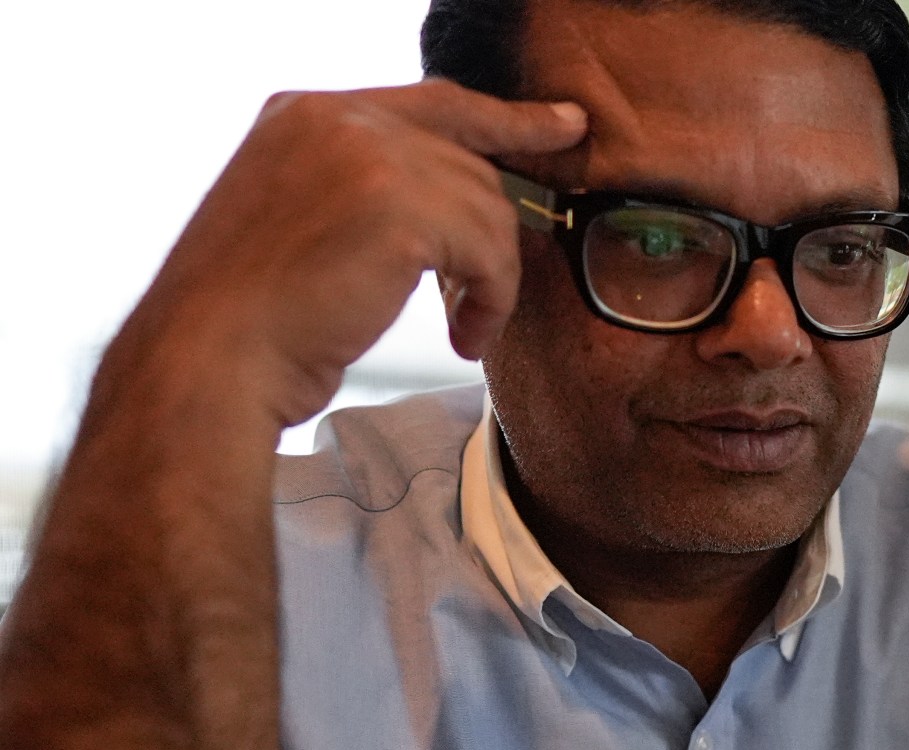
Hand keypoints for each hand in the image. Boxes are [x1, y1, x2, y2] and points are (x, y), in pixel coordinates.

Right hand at [122, 79, 586, 428]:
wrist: (212, 356)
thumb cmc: (255, 316)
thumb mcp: (302, 221)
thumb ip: (365, 188)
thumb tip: (456, 202)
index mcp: (305, 113)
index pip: (435, 103)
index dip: (507, 119)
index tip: (565, 124)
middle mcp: (336, 118)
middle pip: (469, 162)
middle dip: (492, 233)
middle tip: (489, 291)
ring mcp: (368, 156)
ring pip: (489, 210)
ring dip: (489, 280)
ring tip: (463, 326)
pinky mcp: (400, 209)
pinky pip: (491, 252)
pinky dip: (491, 302)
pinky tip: (464, 337)